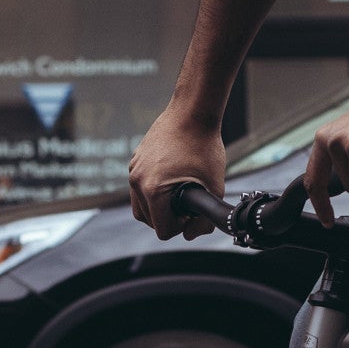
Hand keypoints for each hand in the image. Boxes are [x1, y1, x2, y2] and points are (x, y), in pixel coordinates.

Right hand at [126, 110, 226, 240]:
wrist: (192, 113)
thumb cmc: (204, 145)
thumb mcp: (214, 187)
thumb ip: (204, 219)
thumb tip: (192, 234)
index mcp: (154, 190)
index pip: (162, 230)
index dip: (181, 228)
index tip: (192, 214)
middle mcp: (138, 181)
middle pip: (148, 221)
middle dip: (168, 218)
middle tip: (187, 205)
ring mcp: (134, 170)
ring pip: (140, 206)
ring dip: (158, 207)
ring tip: (179, 195)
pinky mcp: (135, 161)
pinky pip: (139, 187)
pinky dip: (153, 191)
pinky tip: (172, 179)